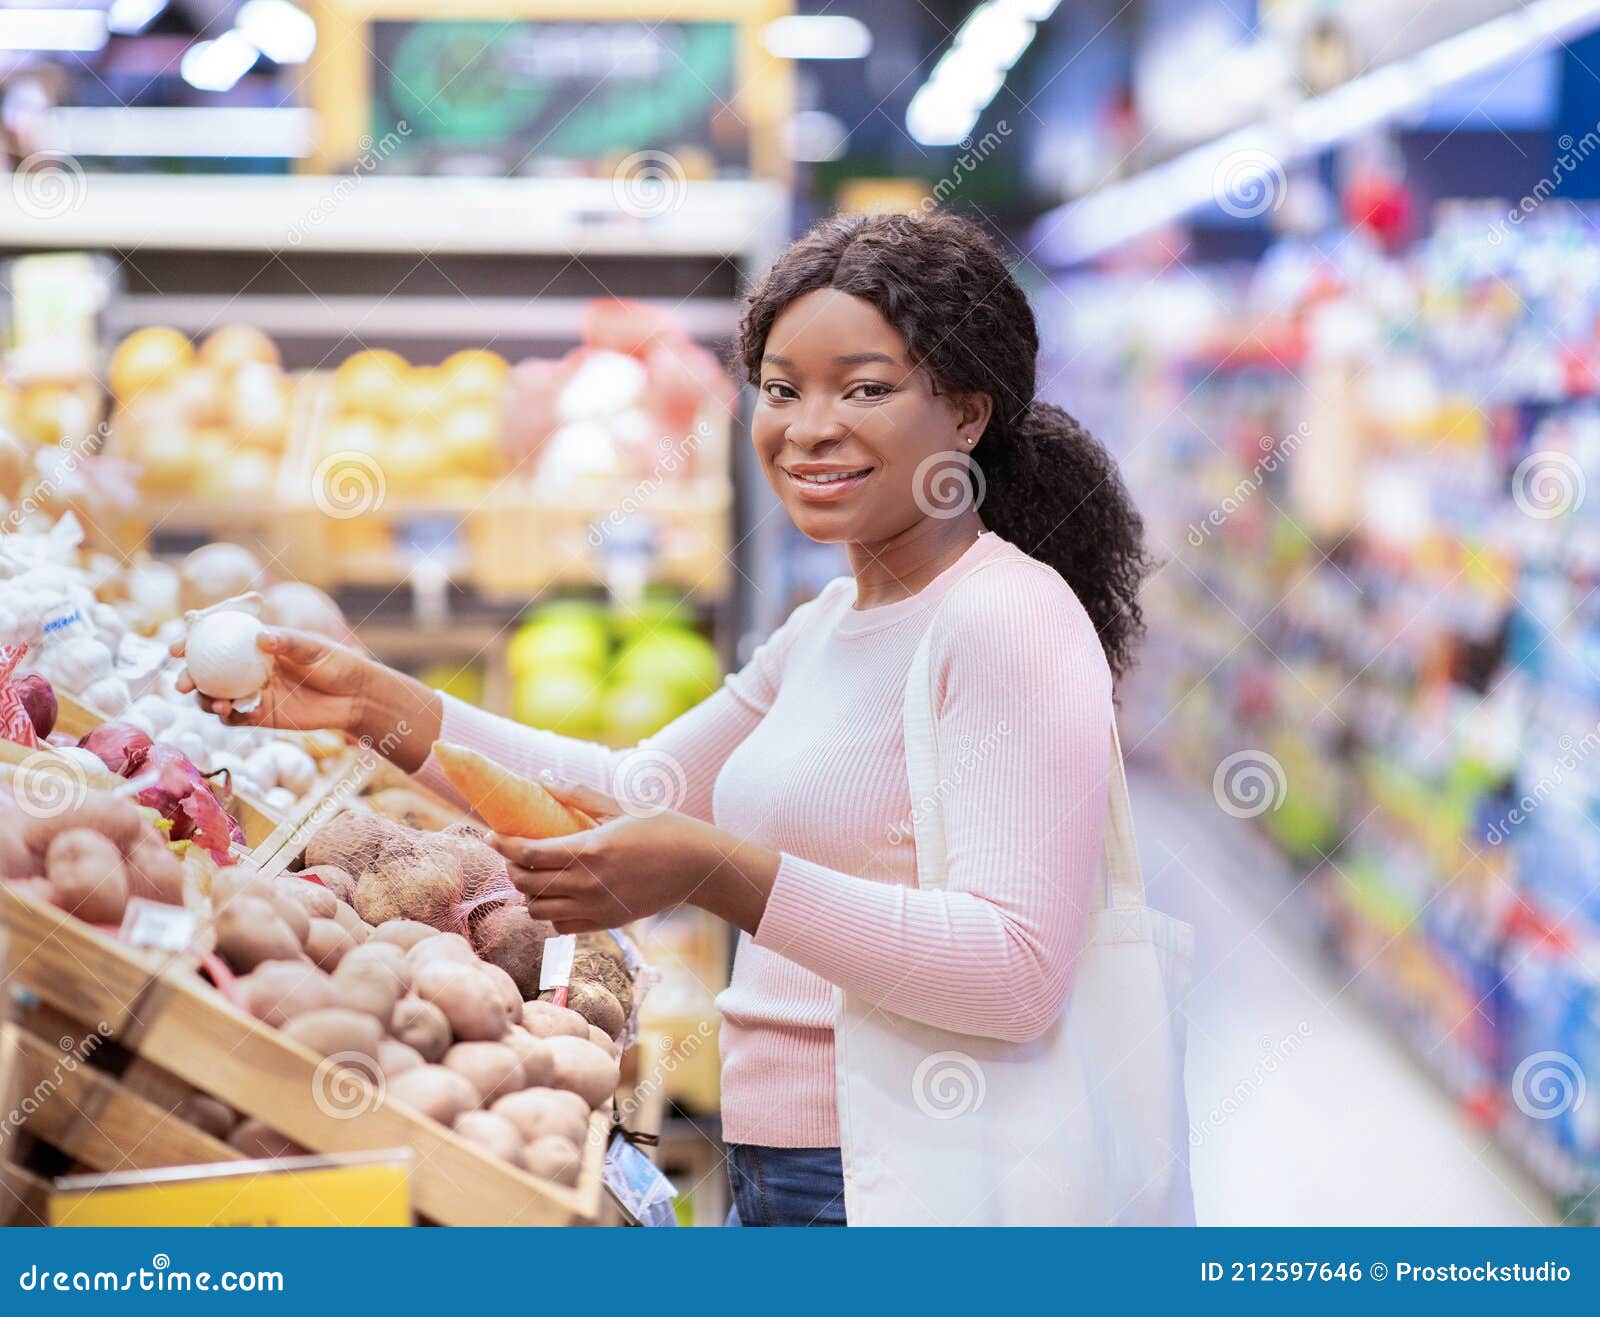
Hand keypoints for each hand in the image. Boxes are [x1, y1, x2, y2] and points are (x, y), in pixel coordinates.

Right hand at [171, 627, 369, 732]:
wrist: (354, 697)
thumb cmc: (337, 663)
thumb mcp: (314, 648)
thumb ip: (287, 642)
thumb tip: (261, 638)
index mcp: (255, 645)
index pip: (216, 640)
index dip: (191, 642)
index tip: (177, 647)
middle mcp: (248, 669)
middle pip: (208, 672)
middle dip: (189, 677)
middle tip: (183, 683)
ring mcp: (253, 692)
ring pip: (216, 697)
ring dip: (207, 701)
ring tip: (217, 704)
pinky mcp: (261, 716)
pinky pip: (236, 719)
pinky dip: (230, 717)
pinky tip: (240, 713)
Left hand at [488, 778, 780, 933]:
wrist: (698, 865)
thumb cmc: (662, 828)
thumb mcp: (620, 806)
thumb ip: (578, 794)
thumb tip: (543, 777)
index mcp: (589, 850)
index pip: (527, 853)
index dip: (502, 845)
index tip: (490, 836)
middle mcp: (588, 883)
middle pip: (526, 884)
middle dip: (511, 868)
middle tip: (510, 853)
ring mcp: (596, 907)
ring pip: (538, 910)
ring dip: (527, 893)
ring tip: (531, 874)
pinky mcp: (605, 922)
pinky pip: (561, 924)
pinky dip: (549, 911)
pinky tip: (555, 893)